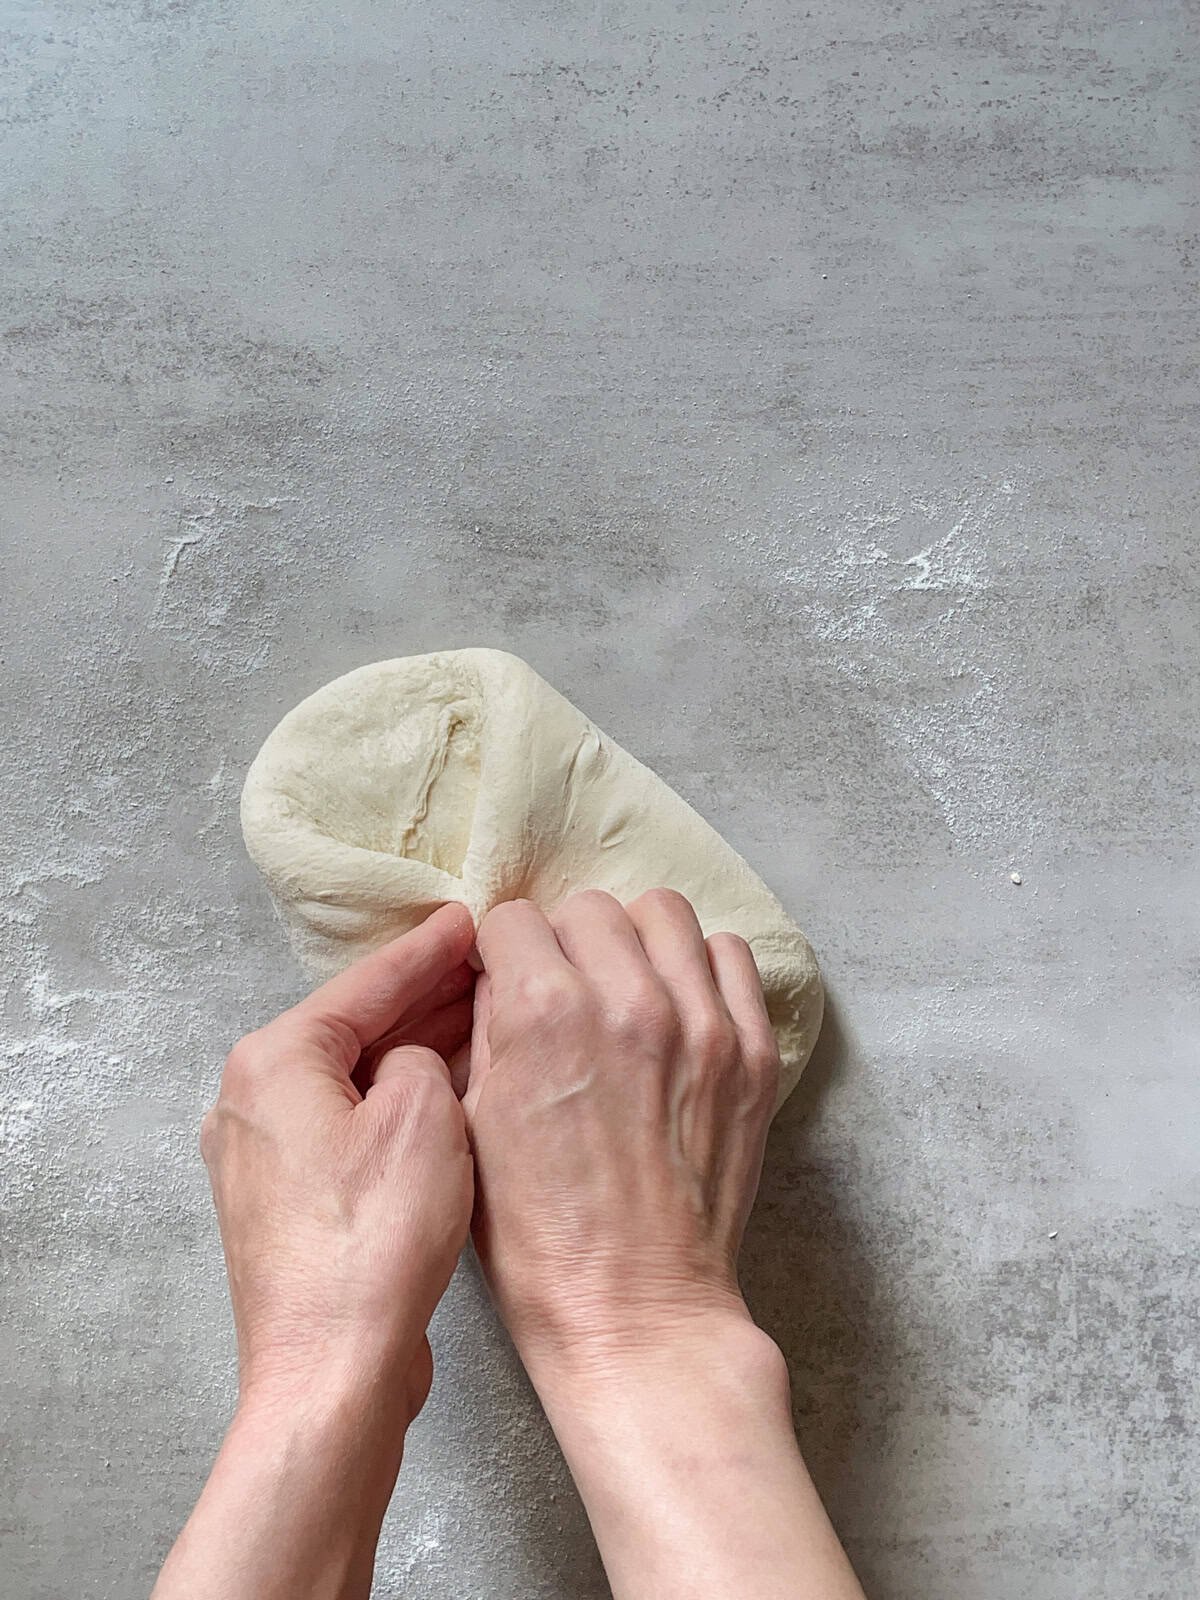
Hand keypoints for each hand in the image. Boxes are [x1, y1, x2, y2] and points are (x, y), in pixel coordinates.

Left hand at [201, 901, 476, 1423]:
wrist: (332, 1372)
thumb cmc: (375, 1243)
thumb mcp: (424, 1116)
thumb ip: (422, 1058)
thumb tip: (413, 1064)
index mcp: (274, 1062)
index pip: (366, 984)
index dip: (428, 950)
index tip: (468, 919)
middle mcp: (251, 1101)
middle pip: (352, 1028)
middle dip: (422, 1000)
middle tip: (485, 966)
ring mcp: (262, 1158)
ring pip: (352, 1081)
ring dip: (412, 1056)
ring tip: (478, 1022)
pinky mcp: (286, 1206)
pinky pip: (347, 1130)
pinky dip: (394, 1109)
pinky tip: (444, 1103)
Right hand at [463, 887, 780, 1370]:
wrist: (636, 1311)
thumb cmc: (539, 1238)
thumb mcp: (471, 1125)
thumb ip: (487, 1028)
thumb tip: (501, 974)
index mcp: (543, 1014)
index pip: (515, 919)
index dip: (501, 953)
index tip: (507, 980)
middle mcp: (627, 1001)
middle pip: (588, 907)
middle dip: (563, 942)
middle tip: (562, 991)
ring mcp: (701, 1024)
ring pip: (663, 915)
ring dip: (632, 943)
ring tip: (623, 990)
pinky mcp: (751, 1054)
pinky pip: (730, 958)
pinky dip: (699, 970)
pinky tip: (677, 1009)